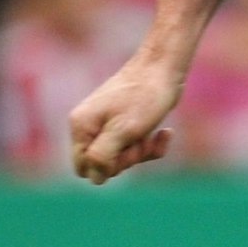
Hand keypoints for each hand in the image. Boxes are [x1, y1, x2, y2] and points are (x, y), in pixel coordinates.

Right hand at [70, 56, 181, 183]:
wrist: (164, 68)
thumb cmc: (143, 98)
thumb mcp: (123, 132)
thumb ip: (103, 156)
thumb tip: (94, 178)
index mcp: (81, 127)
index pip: (83, 167)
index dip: (105, 168)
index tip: (123, 153)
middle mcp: (90, 126)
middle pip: (104, 164)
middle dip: (126, 159)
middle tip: (140, 141)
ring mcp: (109, 125)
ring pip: (123, 157)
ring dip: (142, 151)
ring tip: (154, 134)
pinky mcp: (128, 125)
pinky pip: (137, 147)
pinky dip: (152, 144)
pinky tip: (166, 132)